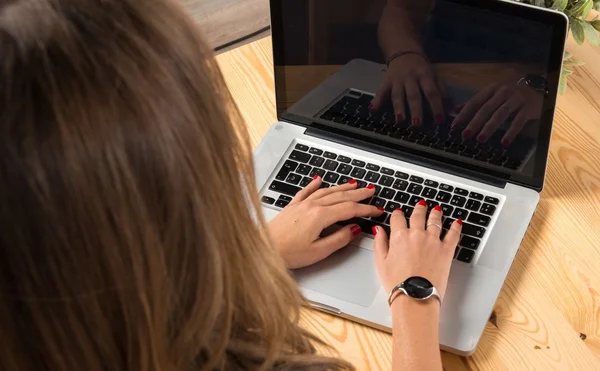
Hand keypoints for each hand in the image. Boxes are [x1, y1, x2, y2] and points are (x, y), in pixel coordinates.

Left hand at [268, 177, 383, 268]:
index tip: (377, 210)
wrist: (263, 249)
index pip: (350, 209)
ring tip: (354, 184)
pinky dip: (315, 185)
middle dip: (358, 193)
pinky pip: (306, 191)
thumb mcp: (318, 251)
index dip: (366, 209)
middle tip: (371, 190)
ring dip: (342, 187)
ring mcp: (301, 205)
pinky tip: (319, 180)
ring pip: (326, 191)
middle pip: (340, 196)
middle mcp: (311, 206)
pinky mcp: (291, 207)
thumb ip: (339, 239)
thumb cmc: (287, 253)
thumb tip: (354, 229)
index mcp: (320, 217)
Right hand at [371, 54, 445, 126]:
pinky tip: (373, 110)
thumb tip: (448, 104)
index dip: (436, 106)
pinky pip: (381, 91)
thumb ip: (440, 88)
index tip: (439, 121)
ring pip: (398, 95)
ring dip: (398, 108)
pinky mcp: (386, 81)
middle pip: (414, 95)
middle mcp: (411, 78)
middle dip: (416, 110)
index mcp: (425, 75)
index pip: (432, 92)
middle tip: (418, 124)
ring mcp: (397, 80)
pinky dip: (376, 101)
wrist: (403, 50)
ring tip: (400, 120)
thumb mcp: (434, 74)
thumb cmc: (420, 67)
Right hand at [372, 200, 461, 296]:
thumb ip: (379, 243)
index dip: (397, 214)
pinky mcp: (446, 250)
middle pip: (418, 215)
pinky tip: (457, 223)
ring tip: (436, 209)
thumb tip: (378, 230)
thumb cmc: (397, 283)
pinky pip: (453, 234)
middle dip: (419, 209)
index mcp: (399, 237)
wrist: (415, 297)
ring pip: (435, 221)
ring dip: (435, 213)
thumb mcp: (380, 262)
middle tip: (420, 205)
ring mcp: (433, 241)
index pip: (398, 218)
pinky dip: (455, 227)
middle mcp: (416, 235)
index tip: (398, 213)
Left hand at [452, 82, 543, 146]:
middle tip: (465, 135)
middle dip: (474, 122)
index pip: (475, 102)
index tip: (454, 126)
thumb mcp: (492, 95)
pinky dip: (511, 132)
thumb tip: (455, 110)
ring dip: (489, 127)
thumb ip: (475, 102)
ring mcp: (516, 99)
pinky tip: (504, 142)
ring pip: (500, 114)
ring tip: (480, 139)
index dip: (464, 114)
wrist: (538, 89)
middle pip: (486, 108)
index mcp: (492, 89)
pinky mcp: (528, 108)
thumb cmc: (510, 94)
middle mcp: (503, 92)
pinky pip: (519, 121)